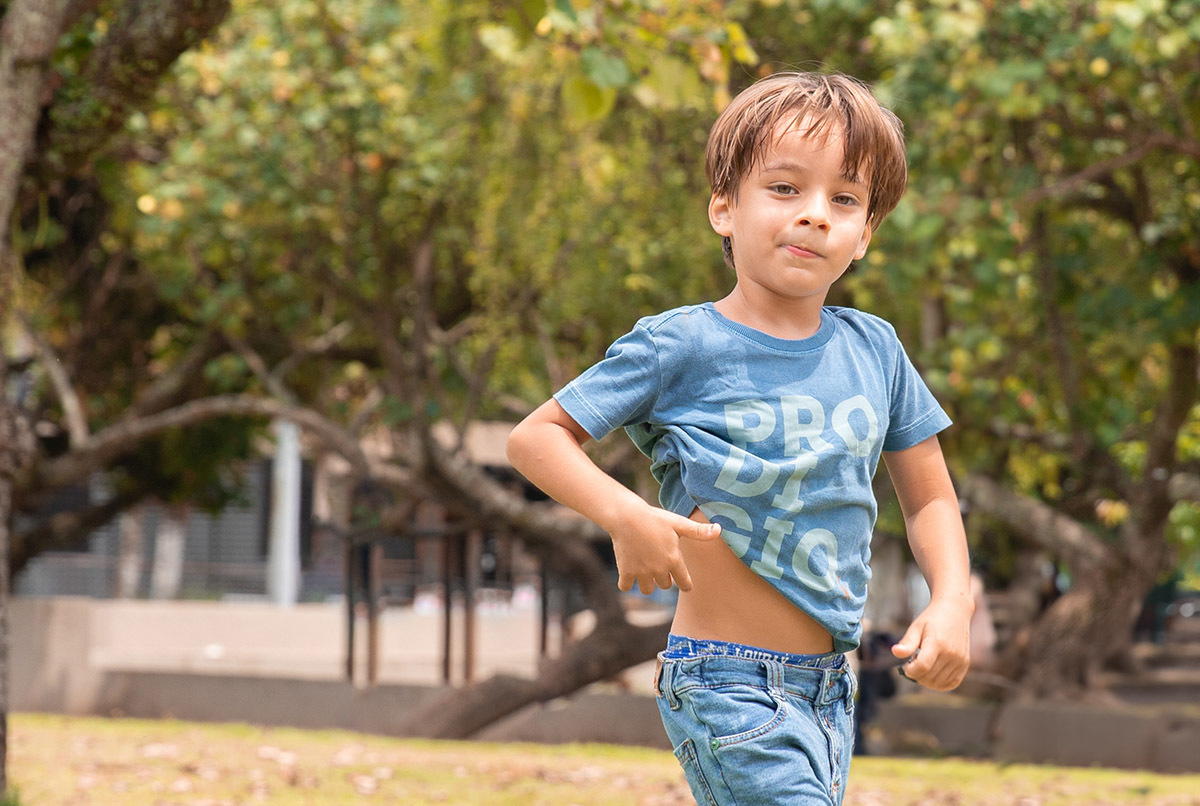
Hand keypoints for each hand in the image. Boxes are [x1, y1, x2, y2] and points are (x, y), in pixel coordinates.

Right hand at [607, 504, 721, 593]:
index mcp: (674, 560)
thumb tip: (720, 529)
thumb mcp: (678, 523)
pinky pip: (626, 586)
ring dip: (647, 583)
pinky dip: (627, 582)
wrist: (627, 516)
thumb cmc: (655, 518)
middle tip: (659, 564)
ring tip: (645, 569)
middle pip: (665, 585)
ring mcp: (642, 572)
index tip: (684, 584)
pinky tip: (629, 571)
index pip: (685, 584)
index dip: (685, 584)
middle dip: (664, 578)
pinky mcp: (626, 571)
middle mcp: (659, 569)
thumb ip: (699, 531)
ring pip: (647, 589)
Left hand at [892, 595, 972, 690]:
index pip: (922, 667)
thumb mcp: (916, 627)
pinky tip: (932, 673)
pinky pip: (951, 683)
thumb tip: (895, 652)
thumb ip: (907, 642)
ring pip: (939, 683)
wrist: (955, 611)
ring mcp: (960, 660)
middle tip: (913, 663)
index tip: (906, 665)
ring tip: (923, 665)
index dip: (910, 671)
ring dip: (926, 680)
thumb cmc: (932, 620)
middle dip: (916, 674)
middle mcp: (951, 653)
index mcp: (937, 643)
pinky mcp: (964, 664)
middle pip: (929, 677)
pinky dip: (939, 684)